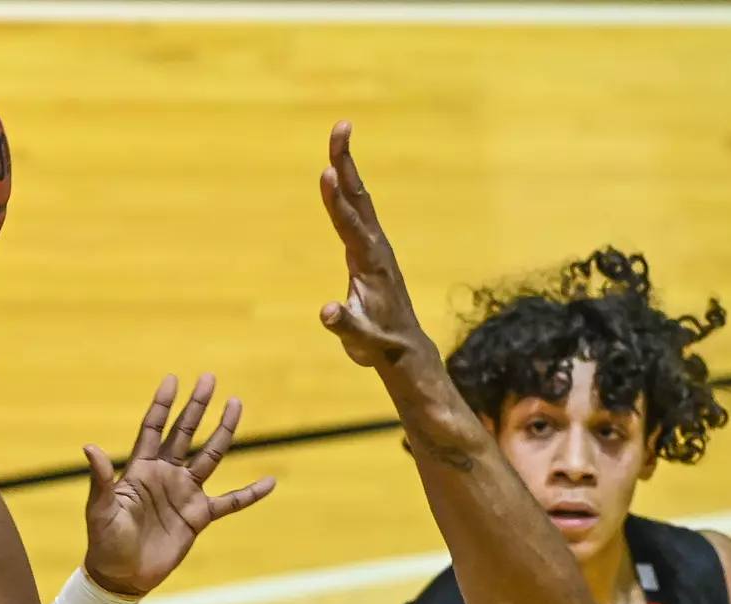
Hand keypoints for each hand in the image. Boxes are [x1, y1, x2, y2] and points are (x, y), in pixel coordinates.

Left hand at [81, 374, 275, 597]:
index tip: (173, 380)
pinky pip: (230, 502)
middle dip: (196, 406)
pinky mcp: (198, 517)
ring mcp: (184, 494)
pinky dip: (250, 494)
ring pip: (209, 456)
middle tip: (208, 378)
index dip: (162, 406)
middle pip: (185, 433)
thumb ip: (100, 479)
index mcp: (140, 469)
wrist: (122, 575)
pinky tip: (269, 482)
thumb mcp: (101, 510)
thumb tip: (89, 448)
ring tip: (236, 404)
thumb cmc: (105, 541)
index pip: (153, 429)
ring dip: (223, 432)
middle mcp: (165, 475)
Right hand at [317, 121, 442, 370]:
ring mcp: (374, 246)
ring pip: (359, 200)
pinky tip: (340, 175)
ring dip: (348, 167)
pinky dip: (346, 189)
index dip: (337, 200)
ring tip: (339, 137)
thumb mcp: (362, 341)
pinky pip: (356, 211)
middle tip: (340, 128)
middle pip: (358, 198)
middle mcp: (375, 247)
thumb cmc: (379, 345)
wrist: (403, 349)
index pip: (350, 225)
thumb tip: (327, 311)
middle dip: (346, 163)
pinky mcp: (369, 250)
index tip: (327, 172)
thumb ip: (346, 326)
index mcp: (370, 264)